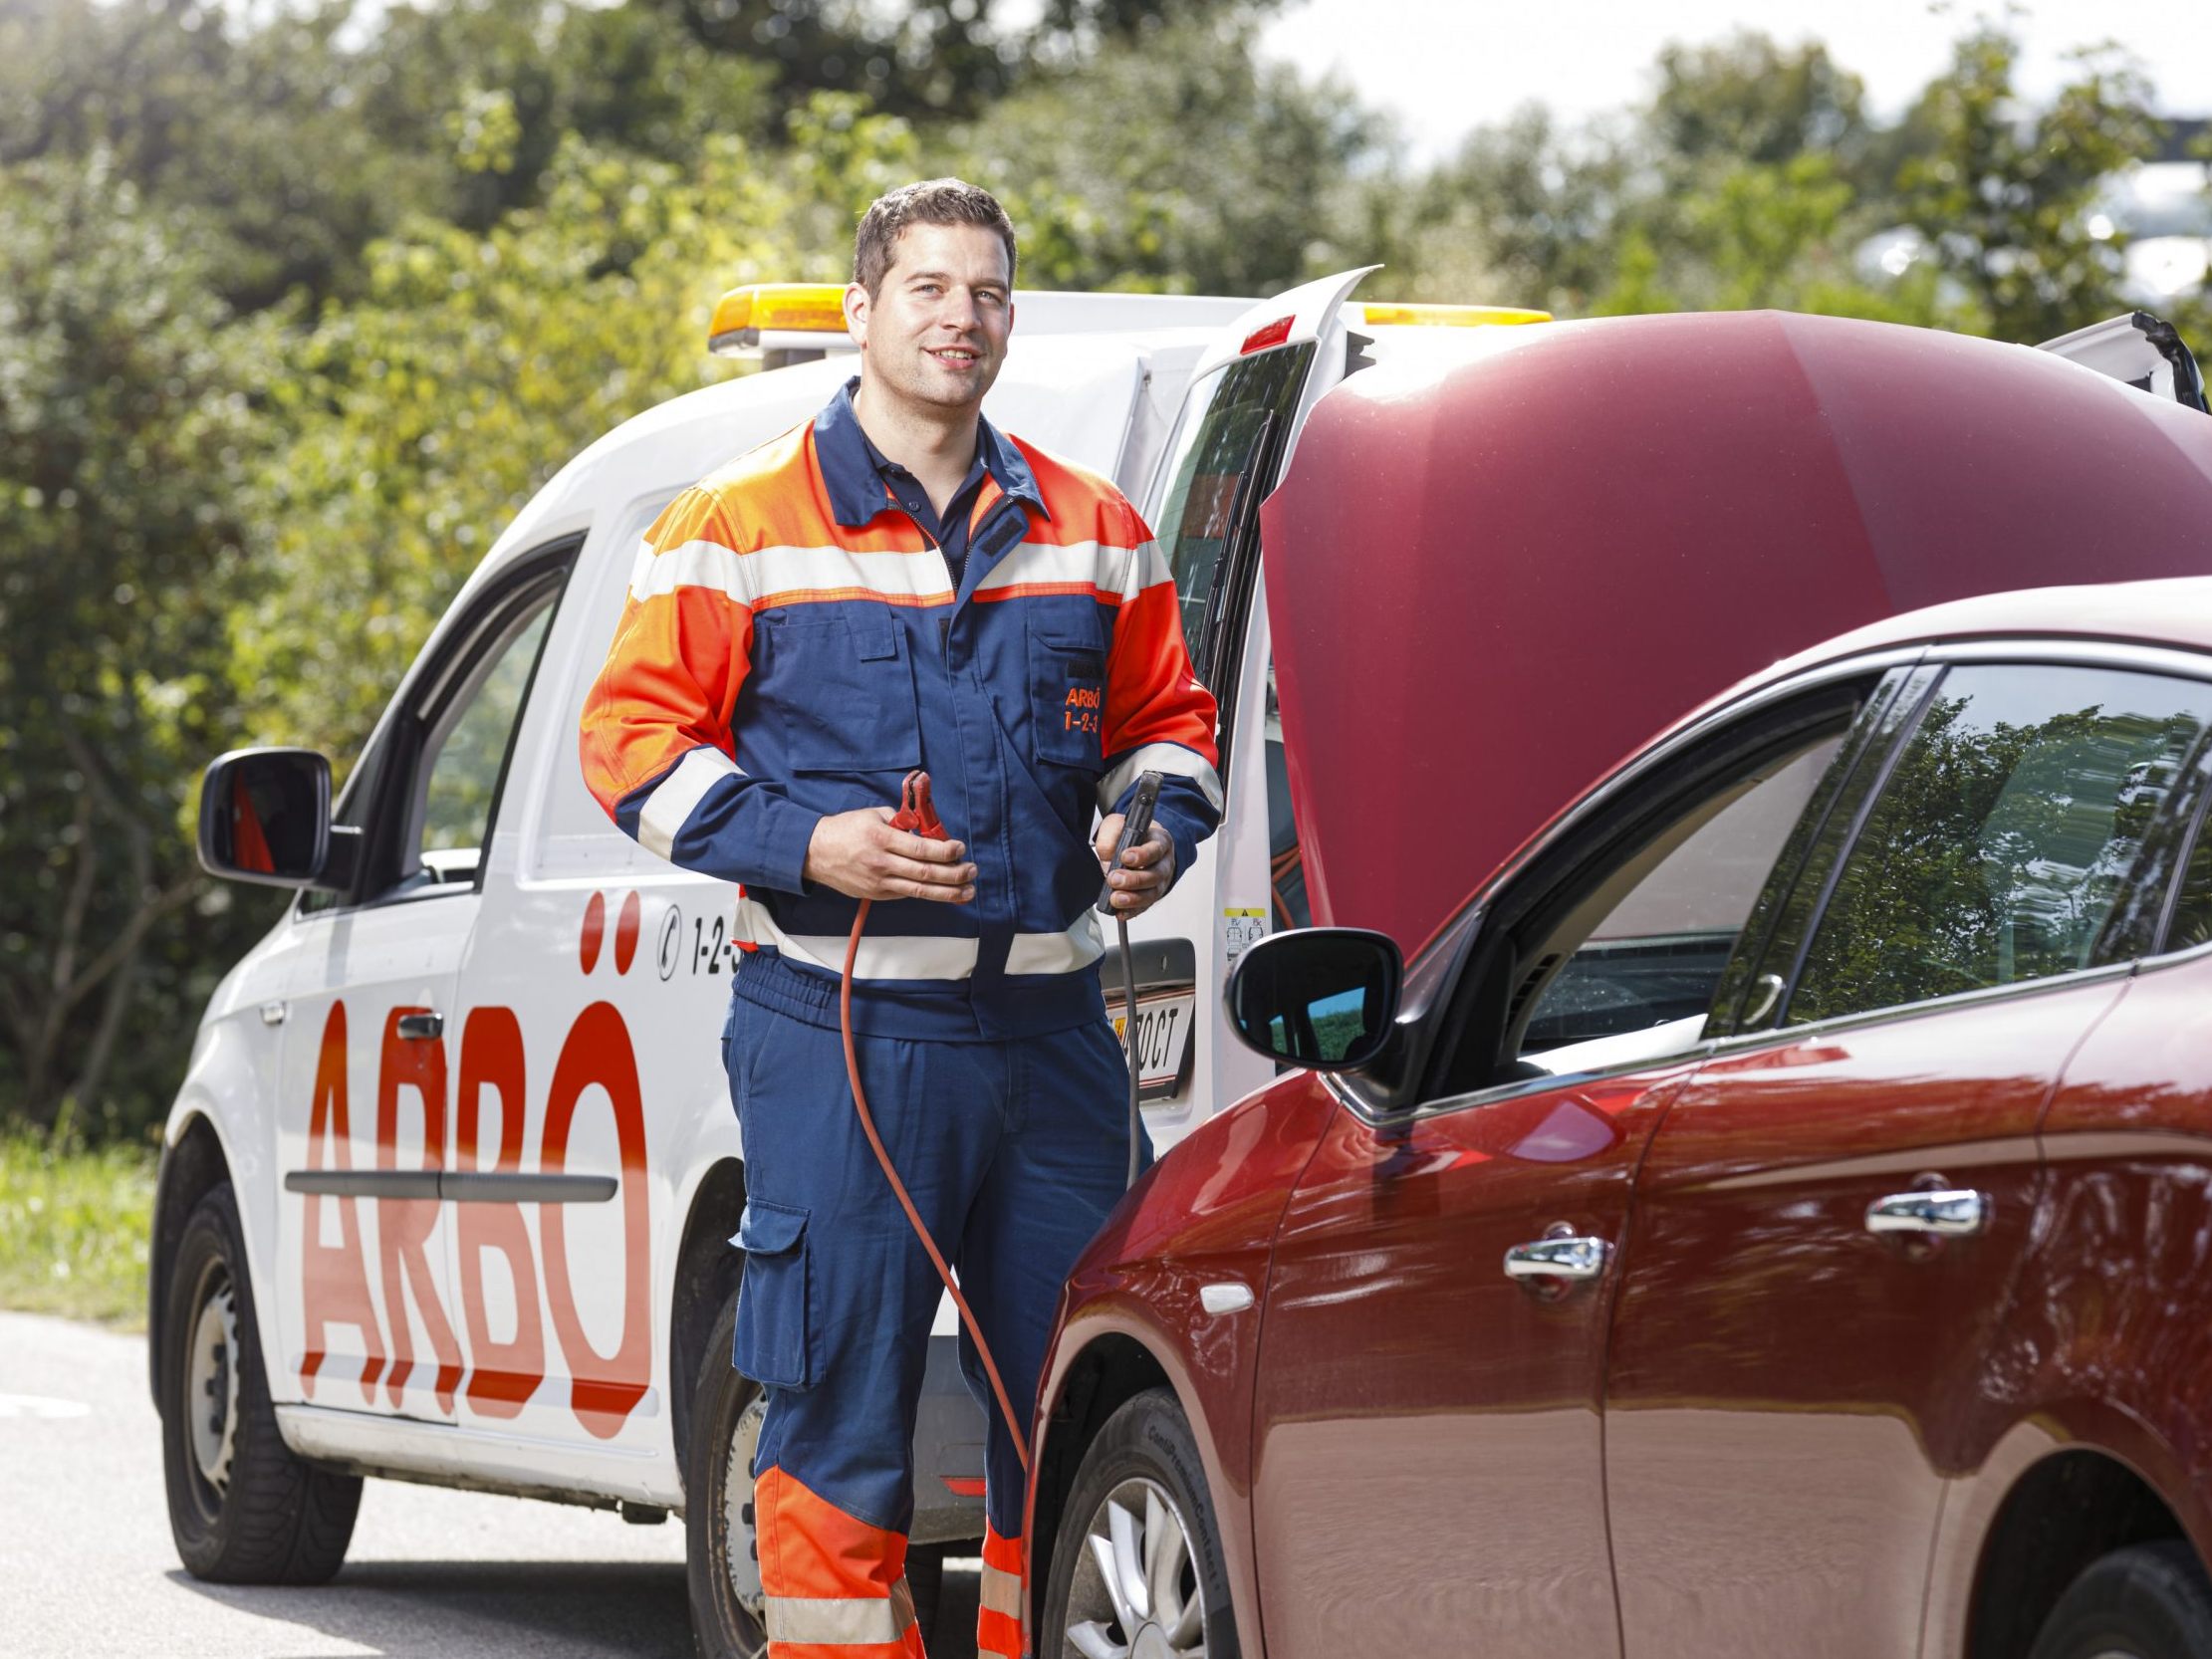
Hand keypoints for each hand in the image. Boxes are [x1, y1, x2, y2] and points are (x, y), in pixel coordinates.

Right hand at [804, 809, 975, 902]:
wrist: (815, 852)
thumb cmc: (845, 830)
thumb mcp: (874, 815)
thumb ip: (901, 822)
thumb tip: (927, 831)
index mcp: (881, 839)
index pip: (921, 849)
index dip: (945, 851)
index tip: (960, 848)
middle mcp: (881, 863)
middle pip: (925, 874)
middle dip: (954, 874)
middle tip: (972, 871)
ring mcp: (879, 883)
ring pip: (920, 891)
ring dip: (948, 892)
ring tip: (968, 890)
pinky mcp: (877, 894)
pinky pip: (907, 894)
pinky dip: (928, 894)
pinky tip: (945, 892)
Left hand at [1094, 815, 1174, 917]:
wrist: (1140, 842)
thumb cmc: (1131, 834)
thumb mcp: (1117, 825)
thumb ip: (1110, 838)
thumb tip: (1108, 862)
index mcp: (1160, 841)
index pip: (1155, 849)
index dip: (1142, 855)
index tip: (1125, 857)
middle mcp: (1164, 863)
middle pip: (1155, 875)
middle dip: (1134, 879)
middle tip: (1114, 879)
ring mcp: (1160, 881)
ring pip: (1152, 893)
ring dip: (1133, 898)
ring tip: (1115, 899)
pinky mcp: (1151, 895)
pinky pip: (1145, 906)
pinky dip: (1132, 911)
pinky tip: (1120, 913)